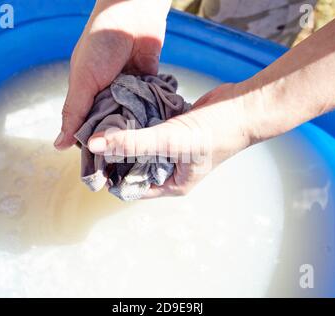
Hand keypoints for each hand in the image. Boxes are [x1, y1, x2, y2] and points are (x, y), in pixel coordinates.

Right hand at [54, 0, 170, 149]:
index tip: (103, 167)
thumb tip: (58, 146)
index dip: (95, 146)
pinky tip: (158, 132)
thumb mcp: (83, 80)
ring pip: (133, 119)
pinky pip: (150, 106)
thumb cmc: (101, 44)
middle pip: (113, 127)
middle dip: (119, 140)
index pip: (89, 129)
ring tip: (144, 151)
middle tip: (127, 162)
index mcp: (88, 97)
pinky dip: (153, 114)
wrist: (133, 15)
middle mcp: (108, 97)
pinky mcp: (148, 86)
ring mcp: (129, 93)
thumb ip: (74, 112)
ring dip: (137, 129)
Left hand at [87, 83, 263, 197]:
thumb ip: (133, 142)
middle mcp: (169, 170)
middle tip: (92, 138)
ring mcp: (172, 149)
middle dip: (114, 154)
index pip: (129, 188)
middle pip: (132, 165)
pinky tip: (122, 109)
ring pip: (140, 145)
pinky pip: (149, 129)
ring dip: (125, 135)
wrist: (243, 108)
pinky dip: (138, 121)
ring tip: (102, 123)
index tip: (90, 161)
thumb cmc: (213, 132)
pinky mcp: (174, 130)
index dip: (109, 177)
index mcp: (170, 184)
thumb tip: (94, 144)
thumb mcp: (170, 141)